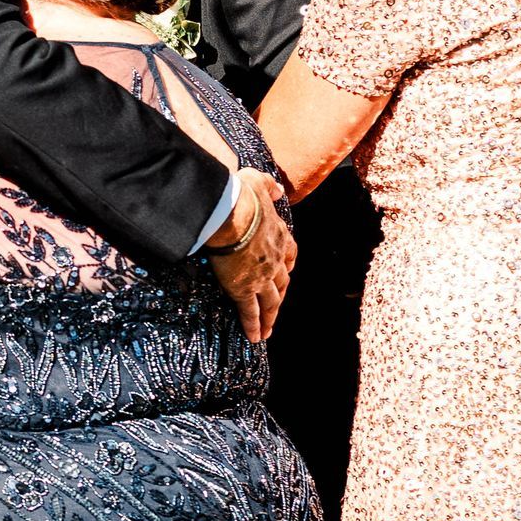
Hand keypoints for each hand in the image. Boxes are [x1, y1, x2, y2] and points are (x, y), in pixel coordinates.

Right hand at [205, 170, 294, 344]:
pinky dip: (253, 325)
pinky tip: (254, 337)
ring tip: (267, 332)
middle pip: (282, 283)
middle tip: (277, 308)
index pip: (289, 254)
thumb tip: (278, 190)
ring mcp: (261, 277)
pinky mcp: (244, 289)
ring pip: (270, 302)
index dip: (288, 264)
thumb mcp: (258, 183)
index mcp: (279, 235)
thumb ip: (270, 187)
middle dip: (280, 296)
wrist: (231, 215)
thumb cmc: (241, 197)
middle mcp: (275, 260)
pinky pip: (250, 312)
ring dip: (270, 318)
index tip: (287, 271)